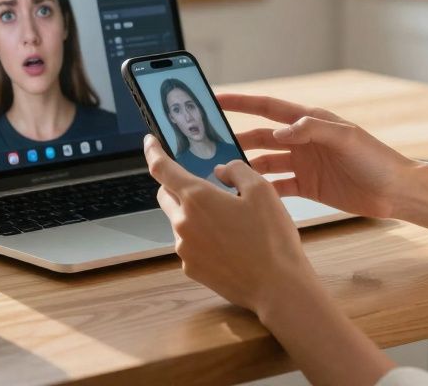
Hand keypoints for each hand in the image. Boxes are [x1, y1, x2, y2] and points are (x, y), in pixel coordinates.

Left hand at [143, 136, 316, 312]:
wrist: (277, 287)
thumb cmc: (271, 237)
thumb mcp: (262, 190)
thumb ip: (236, 170)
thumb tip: (220, 171)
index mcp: (197, 198)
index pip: (162, 169)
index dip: (153, 152)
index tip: (150, 142)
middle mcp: (183, 223)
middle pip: (166, 195)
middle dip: (178, 186)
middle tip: (205, 187)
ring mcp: (185, 248)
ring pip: (179, 221)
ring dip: (193, 214)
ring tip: (227, 221)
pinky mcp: (191, 268)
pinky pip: (189, 244)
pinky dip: (201, 238)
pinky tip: (228, 244)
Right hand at [216, 94, 418, 219]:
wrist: (396, 192)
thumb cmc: (376, 159)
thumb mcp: (346, 137)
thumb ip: (312, 129)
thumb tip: (279, 131)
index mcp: (309, 121)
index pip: (267, 107)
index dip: (241, 102)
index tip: (215, 99)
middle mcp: (302, 140)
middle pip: (259, 137)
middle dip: (235, 139)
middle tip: (208, 146)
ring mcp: (304, 164)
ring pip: (264, 162)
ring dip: (244, 167)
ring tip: (221, 173)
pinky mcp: (307, 187)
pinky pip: (276, 187)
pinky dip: (260, 189)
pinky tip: (244, 195)